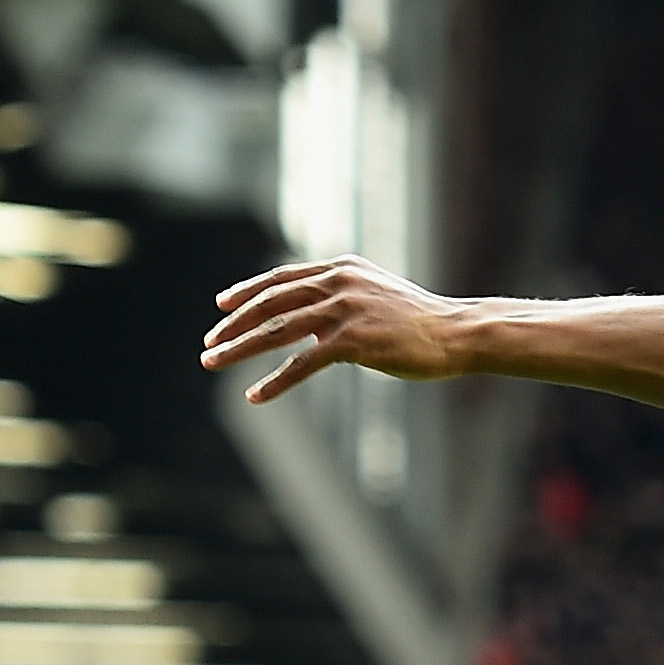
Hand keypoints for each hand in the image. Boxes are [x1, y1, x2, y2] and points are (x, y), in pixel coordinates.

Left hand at [202, 256, 469, 399]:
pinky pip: (303, 364)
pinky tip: (255, 396)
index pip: (282, 279)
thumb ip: (341, 298)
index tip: (221, 305)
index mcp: (341, 268)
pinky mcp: (353, 341)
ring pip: (278, 330)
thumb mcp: (374, 296)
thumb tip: (311, 317)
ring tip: (213, 363)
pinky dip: (275, 382)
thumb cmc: (418, 322)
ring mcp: (345, 310)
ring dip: (240, 348)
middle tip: (208, 344)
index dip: (247, 292)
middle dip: (234, 324)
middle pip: (271, 302)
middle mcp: (338, 282)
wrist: (455, 333)